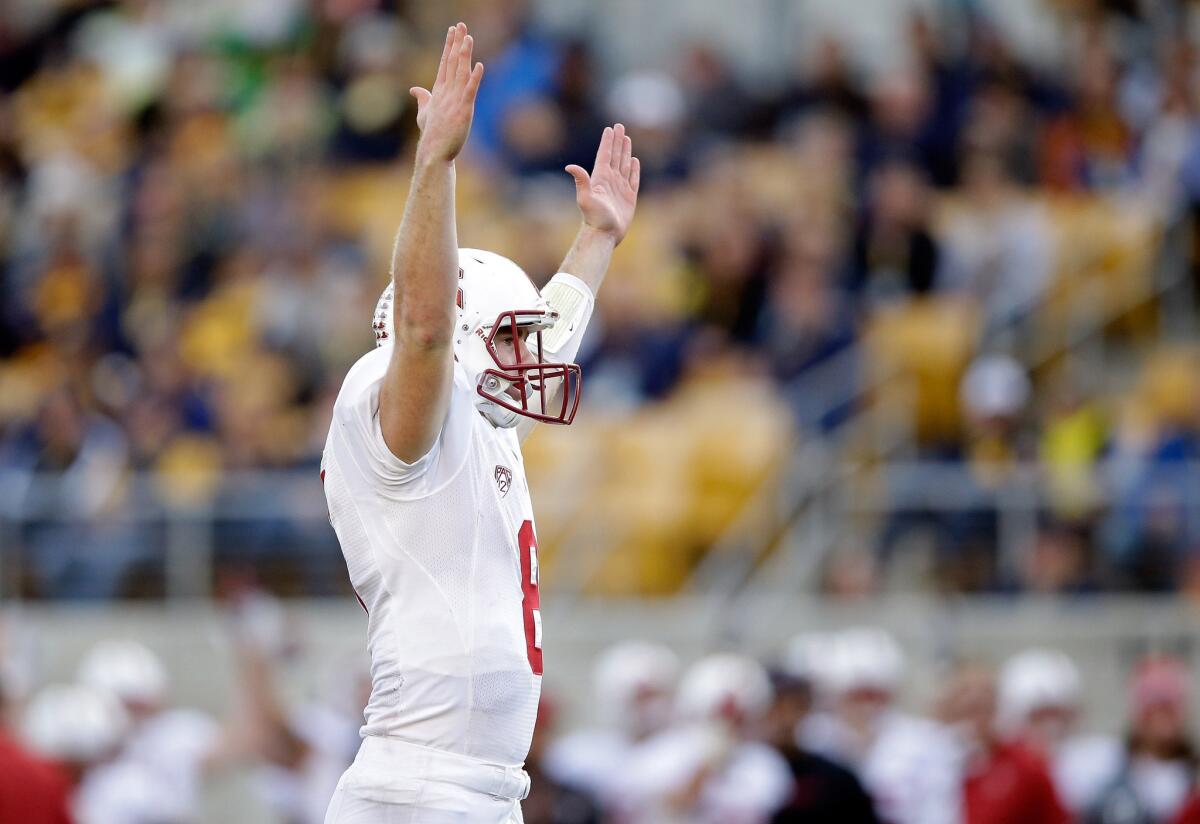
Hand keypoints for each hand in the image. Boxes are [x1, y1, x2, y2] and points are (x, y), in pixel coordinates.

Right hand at [410, 22, 483, 163]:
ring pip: (460, 72)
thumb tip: (414, 89)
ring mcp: (454, 100)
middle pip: (452, 62)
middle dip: (457, 43)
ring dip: (464, 54)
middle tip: (461, 25)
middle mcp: (446, 92)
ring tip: (468, 37)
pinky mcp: (463, 111)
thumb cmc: (431, 134)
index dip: (449, 45)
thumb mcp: (424, 113)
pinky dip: (475, 78)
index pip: (444, 62)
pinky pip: (470, 91)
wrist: (433, 152)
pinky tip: (479, 65)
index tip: (452, 30)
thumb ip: (422, 99)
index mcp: (438, 91)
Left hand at [565, 123, 639, 244]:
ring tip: (626, 138)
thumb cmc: (594, 218)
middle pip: (615, 156)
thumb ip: (581, 181)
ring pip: (624, 165)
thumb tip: (569, 166)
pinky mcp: (629, 198)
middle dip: (617, 141)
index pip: (605, 155)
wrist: (604, 235)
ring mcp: (620, 188)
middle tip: (619, 126)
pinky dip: (635, 169)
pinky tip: (634, 160)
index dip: (608, 142)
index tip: (610, 128)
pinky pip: (633, 179)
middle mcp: (610, 181)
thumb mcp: (585, 198)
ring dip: (625, 151)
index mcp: (600, 178)